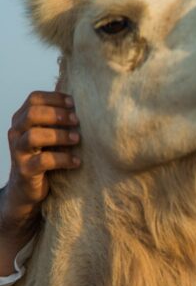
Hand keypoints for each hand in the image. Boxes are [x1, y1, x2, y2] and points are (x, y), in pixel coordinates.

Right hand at [0, 91, 79, 238]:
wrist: (28, 188)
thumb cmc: (45, 155)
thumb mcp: (50, 134)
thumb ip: (59, 120)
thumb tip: (89, 103)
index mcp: (22, 119)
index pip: (34, 98)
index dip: (55, 98)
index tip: (75, 103)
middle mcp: (16, 132)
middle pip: (33, 114)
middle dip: (58, 115)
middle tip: (77, 121)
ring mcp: (18, 152)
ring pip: (34, 136)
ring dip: (60, 135)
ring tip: (77, 139)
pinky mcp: (25, 170)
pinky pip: (43, 161)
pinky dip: (63, 159)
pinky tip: (77, 161)